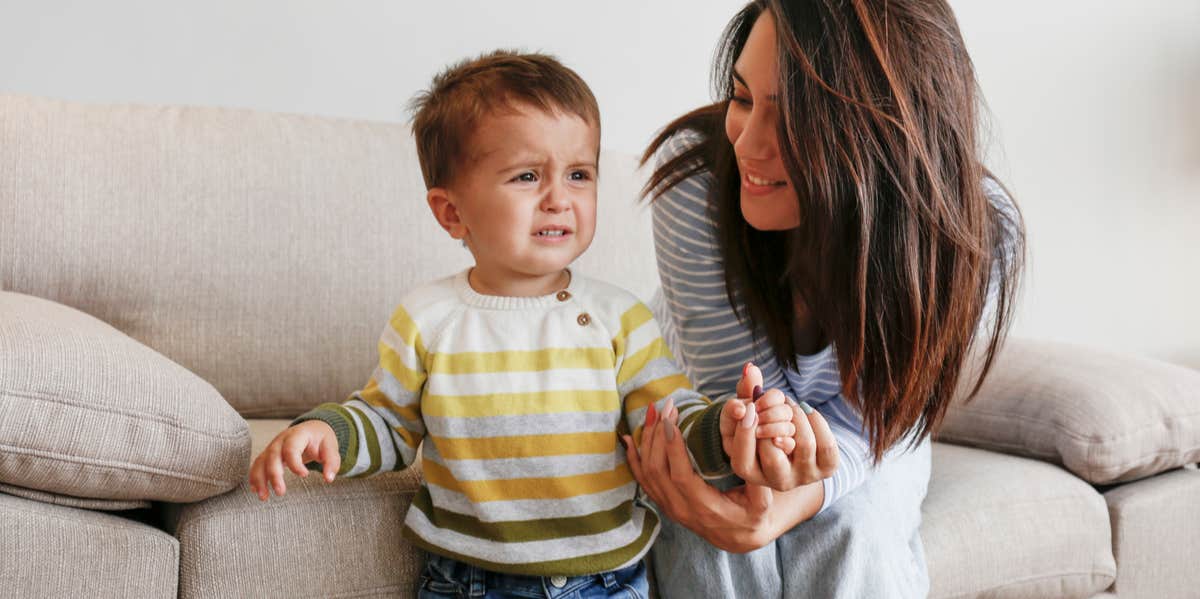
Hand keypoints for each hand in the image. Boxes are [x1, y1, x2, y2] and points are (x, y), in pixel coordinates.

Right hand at [248, 420, 339, 500]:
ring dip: (260, 479)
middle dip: (274, 475)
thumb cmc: (320, 439)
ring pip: (261, 461)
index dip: (295, 463)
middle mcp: (281, 440)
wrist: (311, 429)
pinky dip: (255, 477)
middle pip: (273, 456)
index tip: (305, 475)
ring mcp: (273, 446)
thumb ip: (332, 462)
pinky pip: (258, 465)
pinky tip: (256, 491)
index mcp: (298, 435)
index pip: (291, 448)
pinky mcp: (268, 454)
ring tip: (263, 497)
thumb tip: (329, 478)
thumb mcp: (331, 447)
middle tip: (281, 492)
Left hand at [624, 398, 778, 552]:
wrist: (740, 537)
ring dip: (647, 440)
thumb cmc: (754, 513)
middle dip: (658, 435)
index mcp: (706, 509)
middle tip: (667, 407)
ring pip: (647, 472)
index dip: (672, 448)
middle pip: (658, 471)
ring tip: (653, 411)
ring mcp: (669, 507)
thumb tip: (750, 432)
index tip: (670, 420)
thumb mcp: (764, 499)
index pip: (681, 477)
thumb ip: (757, 470)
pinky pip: (642, 480)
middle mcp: (682, 510)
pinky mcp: (664, 502)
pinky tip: (629, 438)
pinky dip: (634, 457)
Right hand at [725, 364, 839, 491]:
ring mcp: (804, 477)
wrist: (797, 445)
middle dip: (774, 421)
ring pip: (803, 444)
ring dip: (796, 415)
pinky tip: (807, 411)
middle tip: (775, 404)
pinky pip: (826, 445)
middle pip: (772, 455)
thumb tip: (751, 369)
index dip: (745, 434)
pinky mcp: (826, 469)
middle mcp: (777, 482)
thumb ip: (746, 391)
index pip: (743, 461)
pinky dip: (817, 421)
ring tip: (791, 405)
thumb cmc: (765, 425)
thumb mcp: (750, 411)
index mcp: (751, 473)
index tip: (750, 407)